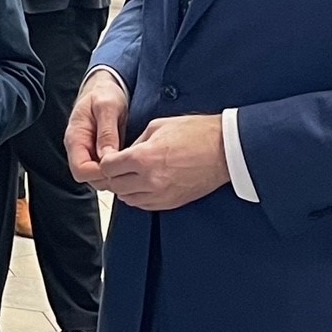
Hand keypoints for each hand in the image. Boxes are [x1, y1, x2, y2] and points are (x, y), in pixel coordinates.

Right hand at [66, 70, 128, 185]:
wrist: (105, 86)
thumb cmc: (104, 93)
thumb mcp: (107, 107)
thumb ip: (106, 131)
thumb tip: (106, 156)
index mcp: (75, 137)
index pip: (80, 170)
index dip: (99, 173)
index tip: (118, 168)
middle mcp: (79, 148)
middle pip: (89, 178)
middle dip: (108, 177)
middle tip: (130, 169)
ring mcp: (89, 152)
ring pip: (98, 177)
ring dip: (114, 175)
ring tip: (132, 166)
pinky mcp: (99, 153)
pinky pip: (106, 169)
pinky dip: (117, 170)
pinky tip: (130, 163)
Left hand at [97, 114, 229, 210]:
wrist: (225, 150)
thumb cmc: (195, 133)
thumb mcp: (157, 127)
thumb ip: (135, 142)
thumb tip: (123, 154)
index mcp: (143, 158)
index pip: (107, 168)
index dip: (106, 161)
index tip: (110, 157)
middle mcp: (150, 180)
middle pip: (114, 185)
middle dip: (112, 175)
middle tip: (116, 166)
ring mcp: (161, 194)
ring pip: (127, 199)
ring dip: (124, 187)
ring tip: (130, 175)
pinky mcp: (171, 203)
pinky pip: (144, 205)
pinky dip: (138, 196)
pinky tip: (143, 185)